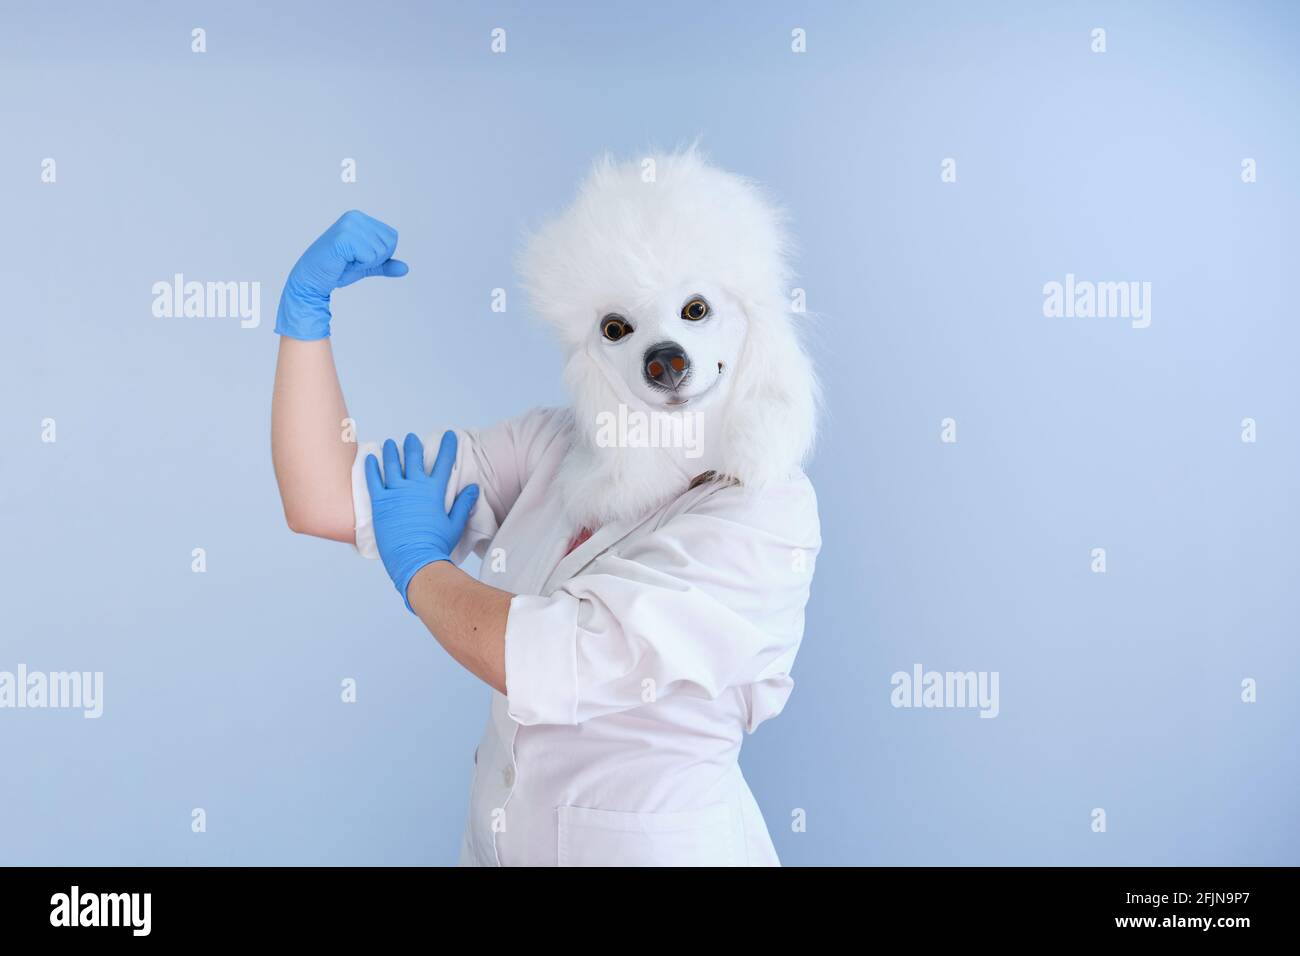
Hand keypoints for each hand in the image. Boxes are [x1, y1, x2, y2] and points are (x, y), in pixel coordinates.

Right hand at [275, 210, 408, 339]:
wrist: (313, 278)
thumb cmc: (337, 269)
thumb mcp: (367, 265)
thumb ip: (385, 264)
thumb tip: (405, 268)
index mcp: (361, 218)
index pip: (392, 237)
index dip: (382, 254)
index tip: (360, 257)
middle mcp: (355, 217)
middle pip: (390, 243)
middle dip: (376, 259)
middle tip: (353, 260)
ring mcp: (349, 225)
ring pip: (380, 250)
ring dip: (366, 262)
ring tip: (347, 260)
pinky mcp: (343, 237)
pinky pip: (369, 256)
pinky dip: (360, 265)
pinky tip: (343, 262)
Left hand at [365, 431, 478, 611]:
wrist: (415, 560)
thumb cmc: (436, 544)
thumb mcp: (455, 524)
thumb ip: (464, 504)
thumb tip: (473, 488)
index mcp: (434, 491)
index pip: (443, 462)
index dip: (447, 446)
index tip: (449, 435)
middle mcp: (414, 486)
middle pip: (414, 458)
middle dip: (413, 445)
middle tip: (412, 438)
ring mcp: (395, 493)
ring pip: (392, 464)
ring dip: (391, 451)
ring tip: (390, 443)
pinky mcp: (379, 502)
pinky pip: (372, 479)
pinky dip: (371, 467)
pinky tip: (369, 458)